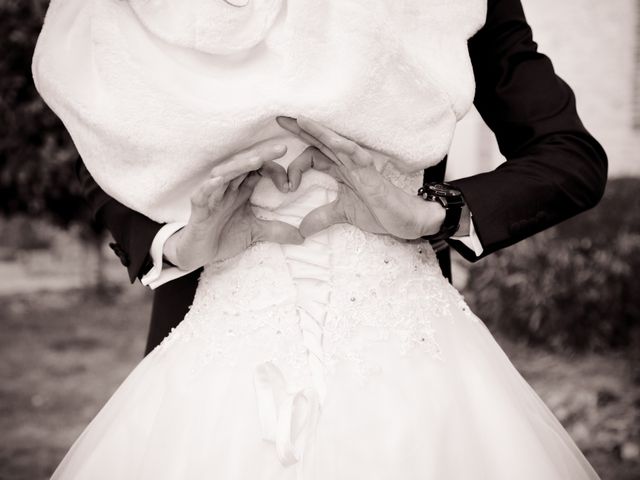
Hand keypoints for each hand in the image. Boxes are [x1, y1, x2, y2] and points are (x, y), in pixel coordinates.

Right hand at [164, 142, 302, 269]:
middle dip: (262, 155)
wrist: (199, 253)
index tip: (290, 186)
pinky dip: (210, 186)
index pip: (259, 170)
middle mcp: (227, 187)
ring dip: (239, 166)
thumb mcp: (256, 233)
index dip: (275, 172)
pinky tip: (219, 180)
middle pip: (244, 164)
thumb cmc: (224, 235)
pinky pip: (202, 193)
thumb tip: (302, 237)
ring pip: (224, 173)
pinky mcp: (198, 207)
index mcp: (240, 188)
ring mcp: (211, 195)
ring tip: (256, 160)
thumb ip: (277, 231)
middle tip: (282, 148)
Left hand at [276, 116, 445, 238]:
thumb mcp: (342, 215)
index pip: (313, 156)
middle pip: (320, 141)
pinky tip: (331, 139)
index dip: (295, 165)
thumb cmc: (380, 211)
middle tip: (278, 117)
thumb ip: (321, 218)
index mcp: (340, 170)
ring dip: (318, 131)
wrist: (405, 220)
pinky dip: (344, 146)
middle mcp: (347, 163)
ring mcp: (359, 164)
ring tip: (299, 120)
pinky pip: (356, 154)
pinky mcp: (371, 171)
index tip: (286, 185)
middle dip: (300, 129)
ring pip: (336, 142)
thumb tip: (301, 230)